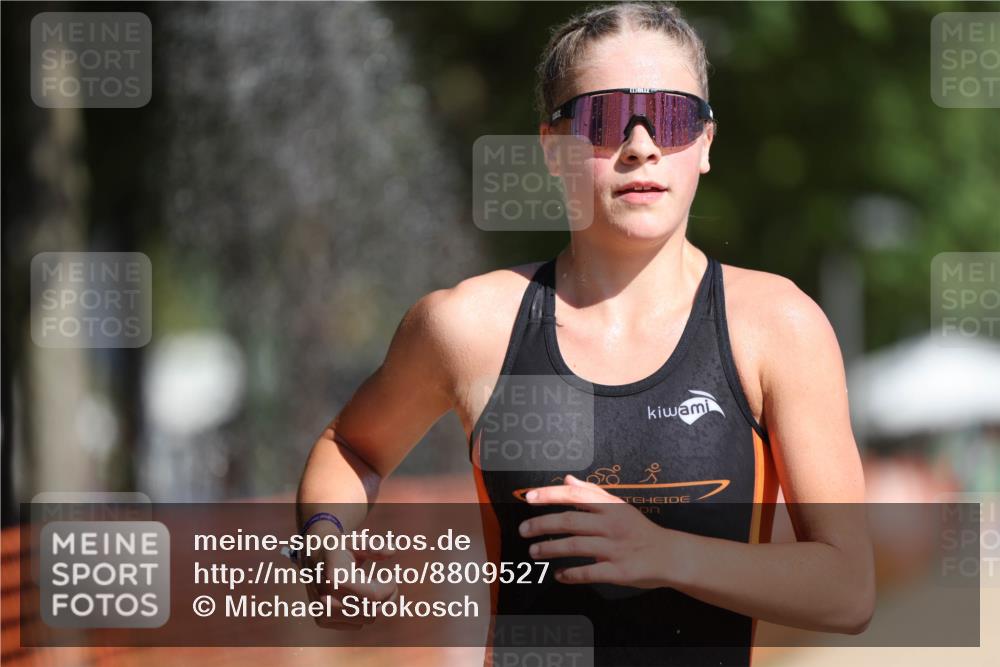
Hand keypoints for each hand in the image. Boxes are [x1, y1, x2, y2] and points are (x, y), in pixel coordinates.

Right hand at [301, 521, 397, 629]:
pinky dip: (362, 612)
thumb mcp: (356, 541)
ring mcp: (322, 612)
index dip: (389, 589)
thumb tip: (393, 550)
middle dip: (387, 599)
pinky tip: (357, 597)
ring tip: (374, 588)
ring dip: (375, 606)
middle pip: (371, 612)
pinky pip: (356, 625)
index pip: (372, 596)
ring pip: (366, 620)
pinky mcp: (322, 621)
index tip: (392, 578)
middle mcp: (325, 598)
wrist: (311, 556)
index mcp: (334, 577)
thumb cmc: (339, 548)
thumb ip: (374, 546)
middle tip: (389, 584)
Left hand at [519, 474, 677, 588]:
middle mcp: (612, 525)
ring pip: (575, 546)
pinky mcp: (618, 572)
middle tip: (523, 530)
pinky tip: (558, 575)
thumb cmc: (639, 530)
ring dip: (550, 548)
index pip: (575, 495)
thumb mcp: (619, 506)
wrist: (669, 556)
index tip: (528, 497)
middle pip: (570, 521)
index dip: (550, 495)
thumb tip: (567, 479)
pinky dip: (570, 574)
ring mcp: (615, 549)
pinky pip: (588, 572)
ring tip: (534, 551)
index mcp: (610, 507)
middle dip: (542, 524)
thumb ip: (592, 493)